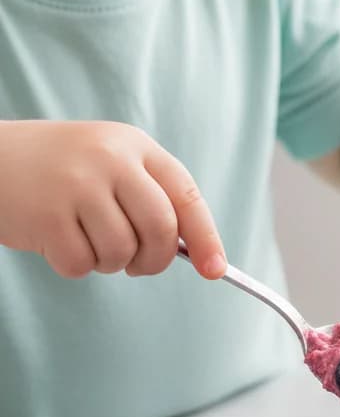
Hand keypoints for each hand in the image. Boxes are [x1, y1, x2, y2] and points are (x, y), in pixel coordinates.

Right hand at [0, 120, 225, 279]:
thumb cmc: (60, 172)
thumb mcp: (110, 164)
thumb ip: (151, 198)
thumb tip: (198, 254)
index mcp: (134, 146)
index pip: (185, 196)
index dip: (205, 238)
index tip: (215, 270)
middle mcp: (109, 159)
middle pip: (161, 230)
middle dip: (155, 260)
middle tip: (138, 266)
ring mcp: (76, 185)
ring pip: (123, 251)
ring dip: (110, 263)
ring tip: (88, 242)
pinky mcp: (47, 215)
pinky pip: (83, 264)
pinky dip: (76, 266)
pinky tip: (58, 243)